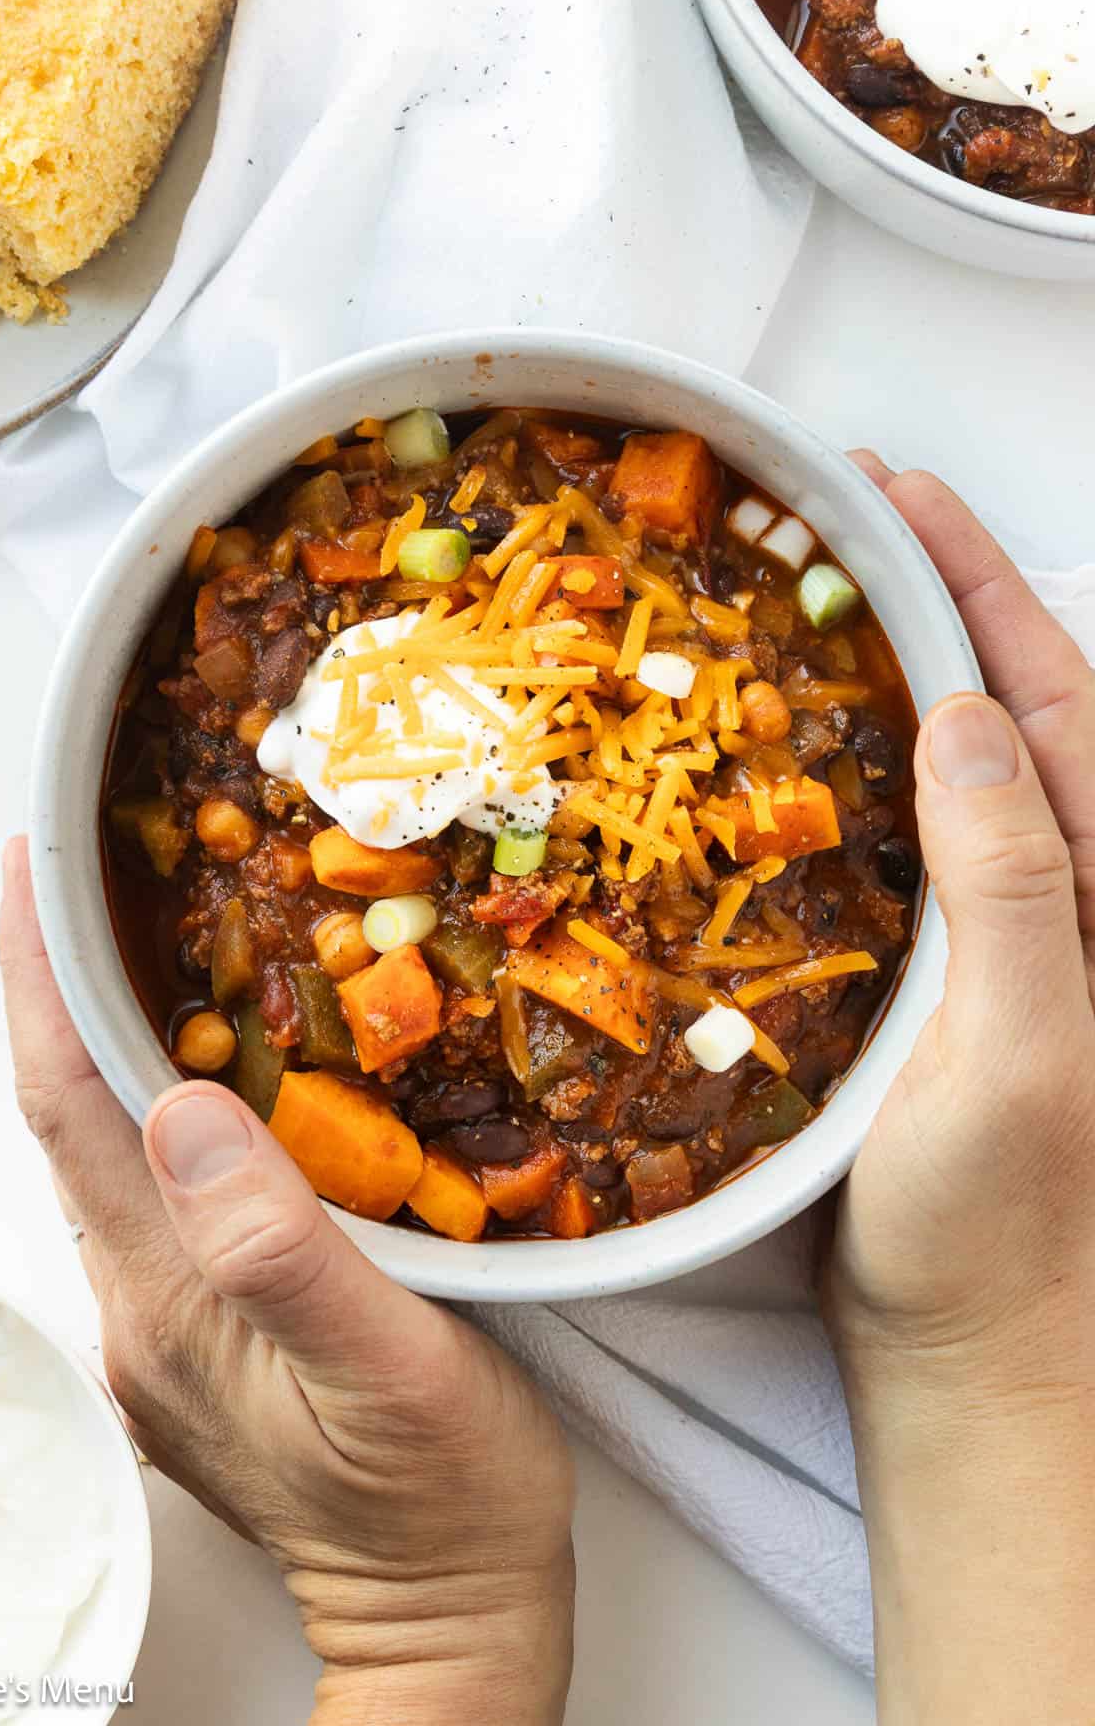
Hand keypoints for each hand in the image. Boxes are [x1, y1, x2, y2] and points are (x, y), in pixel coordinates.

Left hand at [0, 840, 573, 1724]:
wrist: (450, 1624)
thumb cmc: (443, 1504)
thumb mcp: (389, 1372)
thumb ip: (281, 1248)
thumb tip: (184, 1111)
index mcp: (170, 1296)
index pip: (71, 1105)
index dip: (40, 982)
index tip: (30, 873)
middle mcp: (141, 1306)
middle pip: (73, 1117)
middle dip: (65, 990)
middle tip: (95, 876)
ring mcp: (166, 1329)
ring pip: (114, 1150)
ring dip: (114, 1044)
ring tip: (156, 944)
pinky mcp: (204, 1341)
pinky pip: (163, 1194)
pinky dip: (169, 1109)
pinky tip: (221, 1075)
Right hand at [827, 459, 1094, 1720]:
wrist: (975, 1357)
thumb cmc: (1005, 1235)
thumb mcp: (1019, 1054)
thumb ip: (1015, 886)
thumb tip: (968, 720)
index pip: (1054, 700)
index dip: (977, 588)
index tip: (898, 496)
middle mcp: (1063, 898)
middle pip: (1004, 711)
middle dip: (932, 601)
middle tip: (839, 516)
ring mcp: (999, 936)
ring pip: (949, 770)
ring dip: (887, 675)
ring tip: (809, 600)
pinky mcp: (936, 978)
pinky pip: (902, 845)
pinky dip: (850, 778)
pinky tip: (791, 753)